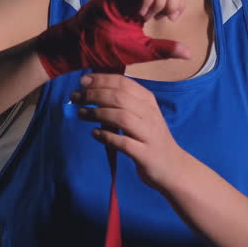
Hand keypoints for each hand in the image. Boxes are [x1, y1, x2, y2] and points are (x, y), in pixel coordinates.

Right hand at [34, 0, 191, 78]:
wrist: (82, 44)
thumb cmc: (108, 47)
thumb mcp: (143, 51)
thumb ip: (165, 49)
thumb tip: (189, 54)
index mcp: (150, 3)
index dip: (181, 1)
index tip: (171, 18)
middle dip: (174, 0)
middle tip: (163, 18)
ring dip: (160, 0)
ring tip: (149, 17)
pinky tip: (140, 14)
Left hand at [71, 73, 186, 190]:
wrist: (172, 166)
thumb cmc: (149, 138)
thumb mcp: (140, 115)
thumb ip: (121, 103)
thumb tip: (90, 91)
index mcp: (148, 101)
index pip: (123, 83)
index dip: (101, 80)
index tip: (82, 82)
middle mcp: (150, 114)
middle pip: (119, 98)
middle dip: (94, 95)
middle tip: (75, 97)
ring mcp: (149, 134)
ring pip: (121, 117)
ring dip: (97, 113)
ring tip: (81, 114)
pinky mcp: (145, 154)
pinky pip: (123, 143)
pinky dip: (107, 136)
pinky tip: (95, 134)